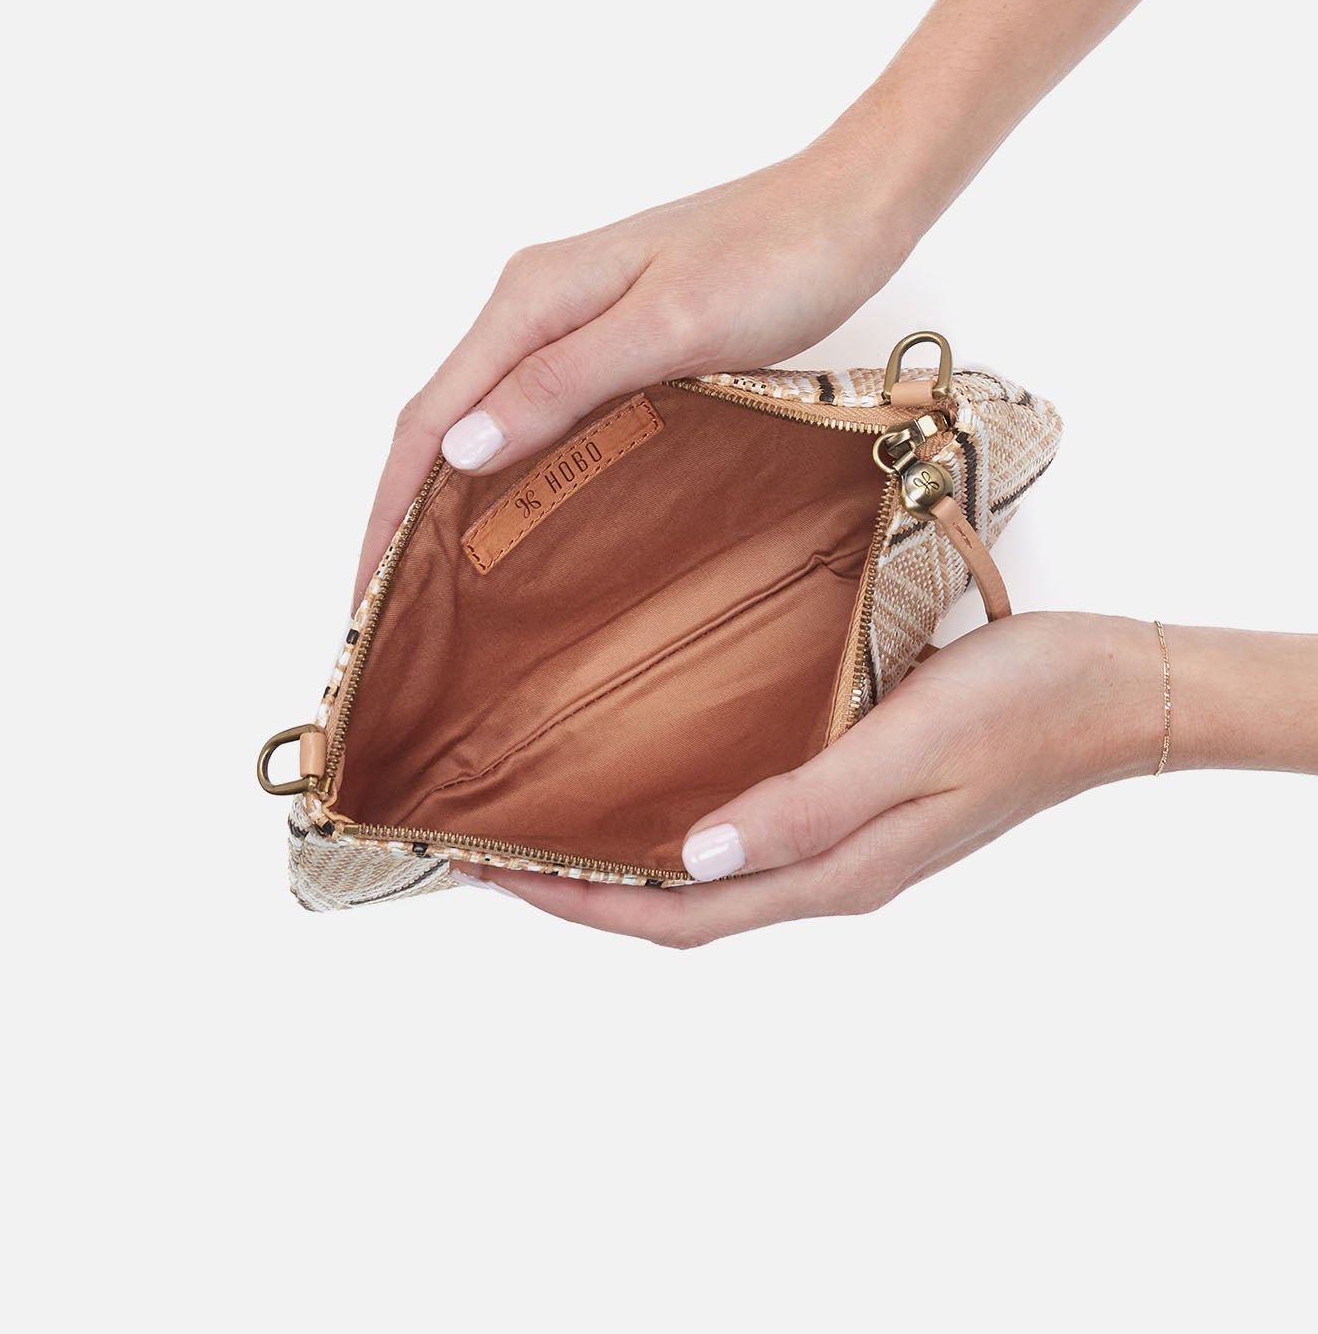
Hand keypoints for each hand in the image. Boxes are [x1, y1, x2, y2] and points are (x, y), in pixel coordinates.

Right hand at [354, 128, 913, 598]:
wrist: (849, 209)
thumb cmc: (774, 261)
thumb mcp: (667, 328)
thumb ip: (561, 384)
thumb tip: (461, 447)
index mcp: (531, 301)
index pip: (426, 417)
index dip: (386, 510)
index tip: (366, 597)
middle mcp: (534, 305)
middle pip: (438, 417)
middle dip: (400, 510)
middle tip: (390, 607)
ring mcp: (569, 318)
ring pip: (481, 416)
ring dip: (444, 491)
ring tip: (431, 576)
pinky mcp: (607, 334)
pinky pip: (529, 409)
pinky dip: (502, 467)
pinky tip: (510, 510)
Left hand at [451, 613, 1161, 944]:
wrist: (1114, 688)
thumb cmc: (1022, 707)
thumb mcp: (912, 748)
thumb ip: (807, 806)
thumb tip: (697, 859)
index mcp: (834, 869)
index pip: (678, 916)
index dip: (578, 904)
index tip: (490, 871)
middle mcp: (828, 868)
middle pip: (679, 907)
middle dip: (580, 890)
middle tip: (492, 850)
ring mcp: (844, 840)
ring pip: (707, 875)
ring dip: (625, 863)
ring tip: (550, 822)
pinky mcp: (855, 799)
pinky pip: (746, 832)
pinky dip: (680, 826)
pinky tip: (654, 782)